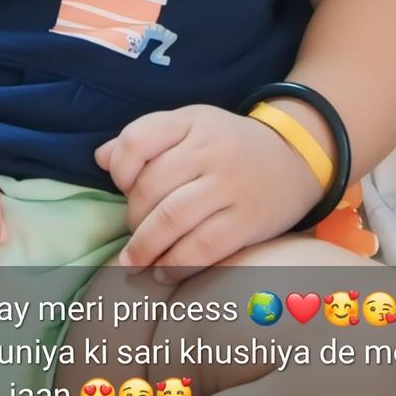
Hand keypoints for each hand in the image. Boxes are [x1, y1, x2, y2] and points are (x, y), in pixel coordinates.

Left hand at [94, 104, 322, 282]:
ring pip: (171, 220)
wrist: (296, 158)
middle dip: (132, 218)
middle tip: (133, 233)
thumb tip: (100, 159)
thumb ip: (146, 138)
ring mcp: (230, 185)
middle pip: (150, 188)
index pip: (137, 141)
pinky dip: (175, 265)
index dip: (119, 169)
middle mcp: (210, 150)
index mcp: (191, 122)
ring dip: (145, 248)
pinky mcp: (248, 220)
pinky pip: (202, 247)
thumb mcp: (190, 126)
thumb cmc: (228, 145)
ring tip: (135, 262)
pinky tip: (164, 273)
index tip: (122, 187)